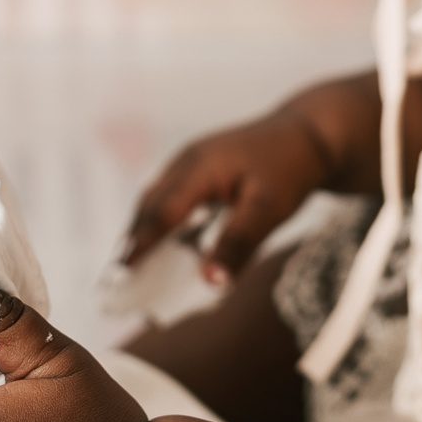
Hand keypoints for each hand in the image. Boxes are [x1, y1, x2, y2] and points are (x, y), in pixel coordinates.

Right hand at [122, 106, 337, 283]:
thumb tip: (210, 284)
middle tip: (112, 287)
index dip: (138, 247)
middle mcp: (186, 163)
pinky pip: (171, 202)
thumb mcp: (270, 209)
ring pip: (155, 205)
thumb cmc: (291, 167)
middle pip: (149, 209)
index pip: (160, 214)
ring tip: (128, 276)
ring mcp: (189, 165)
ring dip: (143, 237)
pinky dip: (162, 229)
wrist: (308, 134)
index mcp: (199, 167)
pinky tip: (162, 254)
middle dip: (130, 246)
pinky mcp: (197, 173)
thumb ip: (239, 244)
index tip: (117, 279)